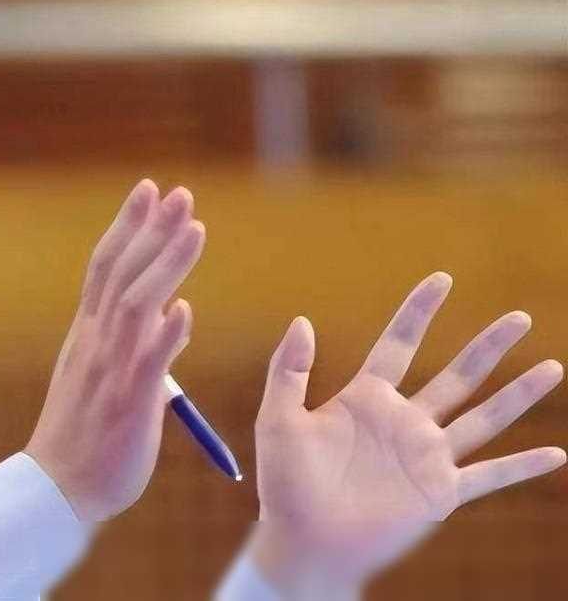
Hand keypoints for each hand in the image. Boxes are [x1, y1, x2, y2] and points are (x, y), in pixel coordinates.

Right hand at [24, 179, 204, 522]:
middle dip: (151, 230)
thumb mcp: (109, 378)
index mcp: (89, 333)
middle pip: (123, 273)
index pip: (107, 266)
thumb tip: (178, 313)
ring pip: (138, 304)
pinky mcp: (127, 402)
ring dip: (167, 264)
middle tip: (179, 193)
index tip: (148, 190)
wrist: (57, 487)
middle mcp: (96, 341)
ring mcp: (111, 369)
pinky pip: (148, 364)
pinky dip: (166, 336)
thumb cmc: (86, 434)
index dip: (128, 226)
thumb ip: (143, 344)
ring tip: (195, 228)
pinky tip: (185, 310)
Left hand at [249, 272, 565, 597]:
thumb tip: (302, 319)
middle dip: (488, 346)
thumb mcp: (279, 418)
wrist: (303, 541)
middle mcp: (404, 421)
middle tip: (519, 317)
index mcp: (367, 398)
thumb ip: (288, 370)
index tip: (442, 278)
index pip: (399, 343)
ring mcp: (426, 457)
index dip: (419, 311)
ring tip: (553, 366)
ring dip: (518, 394)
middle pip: (456, 374)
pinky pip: (489, 475)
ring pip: (483, 416)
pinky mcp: (440, 493)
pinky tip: (557, 455)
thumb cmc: (285, 483)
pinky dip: (522, 466)